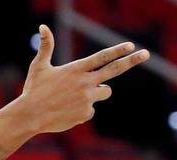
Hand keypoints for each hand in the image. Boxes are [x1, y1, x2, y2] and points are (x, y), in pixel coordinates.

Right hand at [14, 24, 149, 134]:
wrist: (30, 116)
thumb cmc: (33, 90)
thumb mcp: (39, 66)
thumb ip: (46, 46)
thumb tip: (42, 26)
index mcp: (76, 69)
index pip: (102, 57)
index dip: (117, 50)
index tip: (131, 46)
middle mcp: (85, 82)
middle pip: (114, 70)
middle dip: (131, 61)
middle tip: (146, 54)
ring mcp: (87, 99)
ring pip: (104, 92)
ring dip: (96, 91)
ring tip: (74, 96)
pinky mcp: (86, 113)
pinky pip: (91, 109)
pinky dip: (82, 109)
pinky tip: (67, 110)